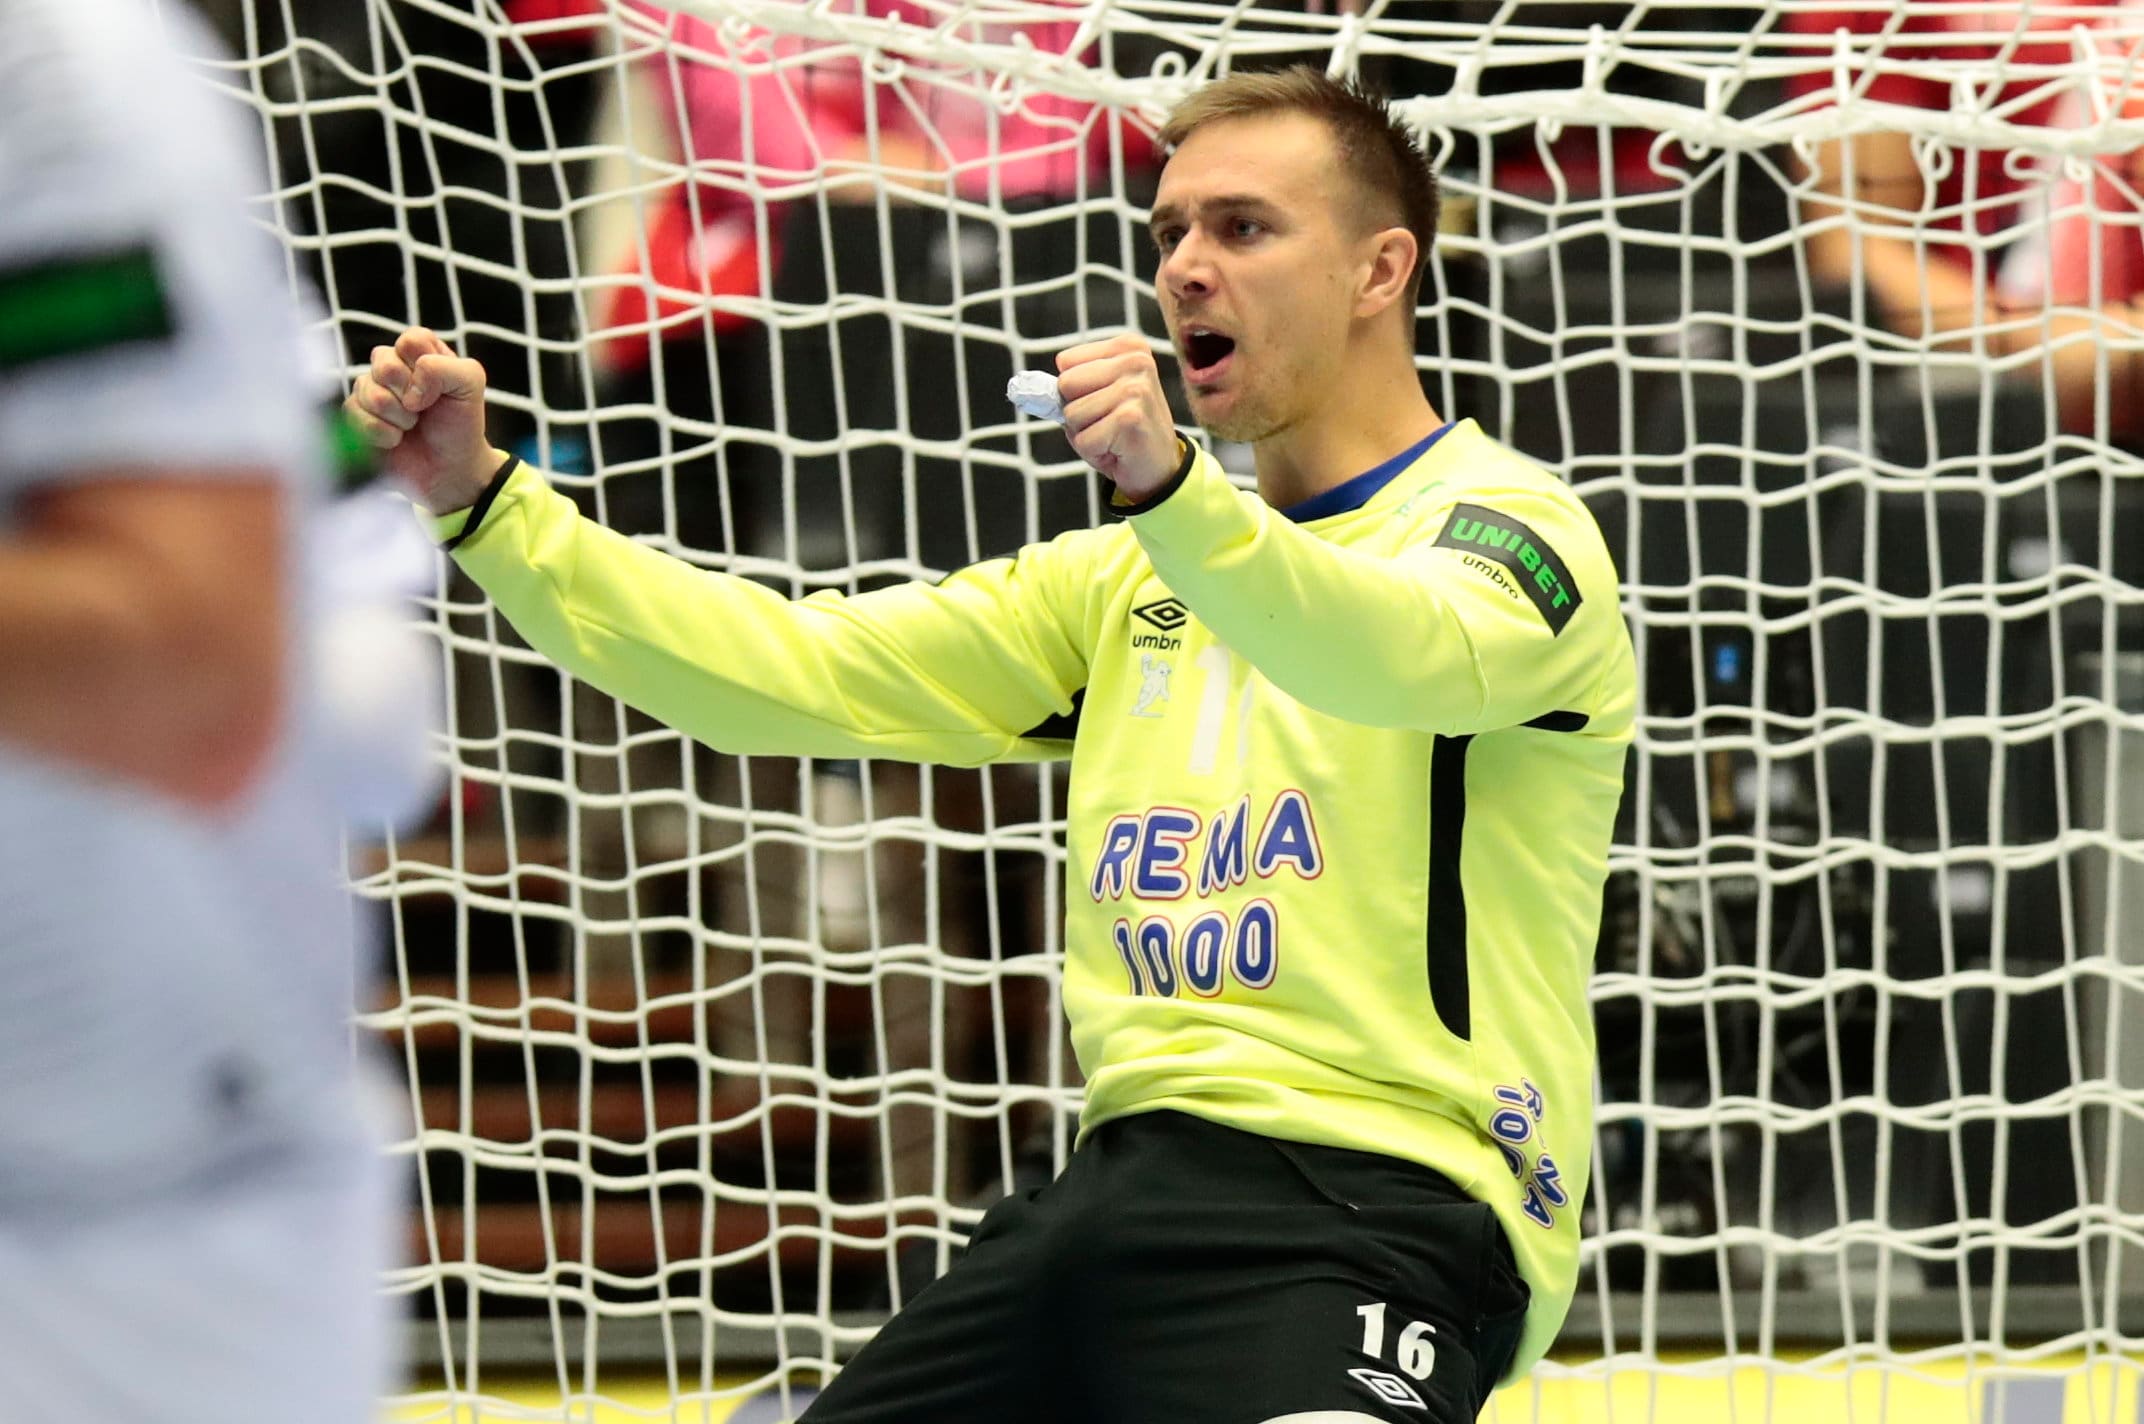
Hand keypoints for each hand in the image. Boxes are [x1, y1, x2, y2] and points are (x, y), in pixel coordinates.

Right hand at [344, 328, 502, 514]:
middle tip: (423, 410)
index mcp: (420, 350)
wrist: (449, 469)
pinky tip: (395, 439)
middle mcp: (391, 364)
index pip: (410, 341)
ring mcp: (370, 389)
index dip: (425, 369)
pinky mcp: (355, 415)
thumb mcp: (470, 385)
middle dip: (409, 395)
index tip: (439, 391)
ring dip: (398, 417)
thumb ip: (443, 368)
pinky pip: (354, 413)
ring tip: (411, 426)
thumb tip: (408, 388)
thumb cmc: (460, 425)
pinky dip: (382, 433)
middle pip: (384, 362)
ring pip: (367, 389)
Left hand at [1055, 334, 1181, 502]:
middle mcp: (1136, 361)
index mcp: (1127, 347)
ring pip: (1073, 414)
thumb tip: (1025, 390)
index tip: (1102, 402)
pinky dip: (1093, 452)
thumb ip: (1064, 388)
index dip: (1074, 391)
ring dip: (1086, 435)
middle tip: (1107, 423)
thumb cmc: (1121, 430)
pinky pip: (1083, 440)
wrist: (1159, 468)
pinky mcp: (1130, 419)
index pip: (1066, 361)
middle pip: (1066, 384)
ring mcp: (1136, 389)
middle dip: (1077, 413)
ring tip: (1113, 437)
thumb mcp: (1094, 397)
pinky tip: (1118, 450)